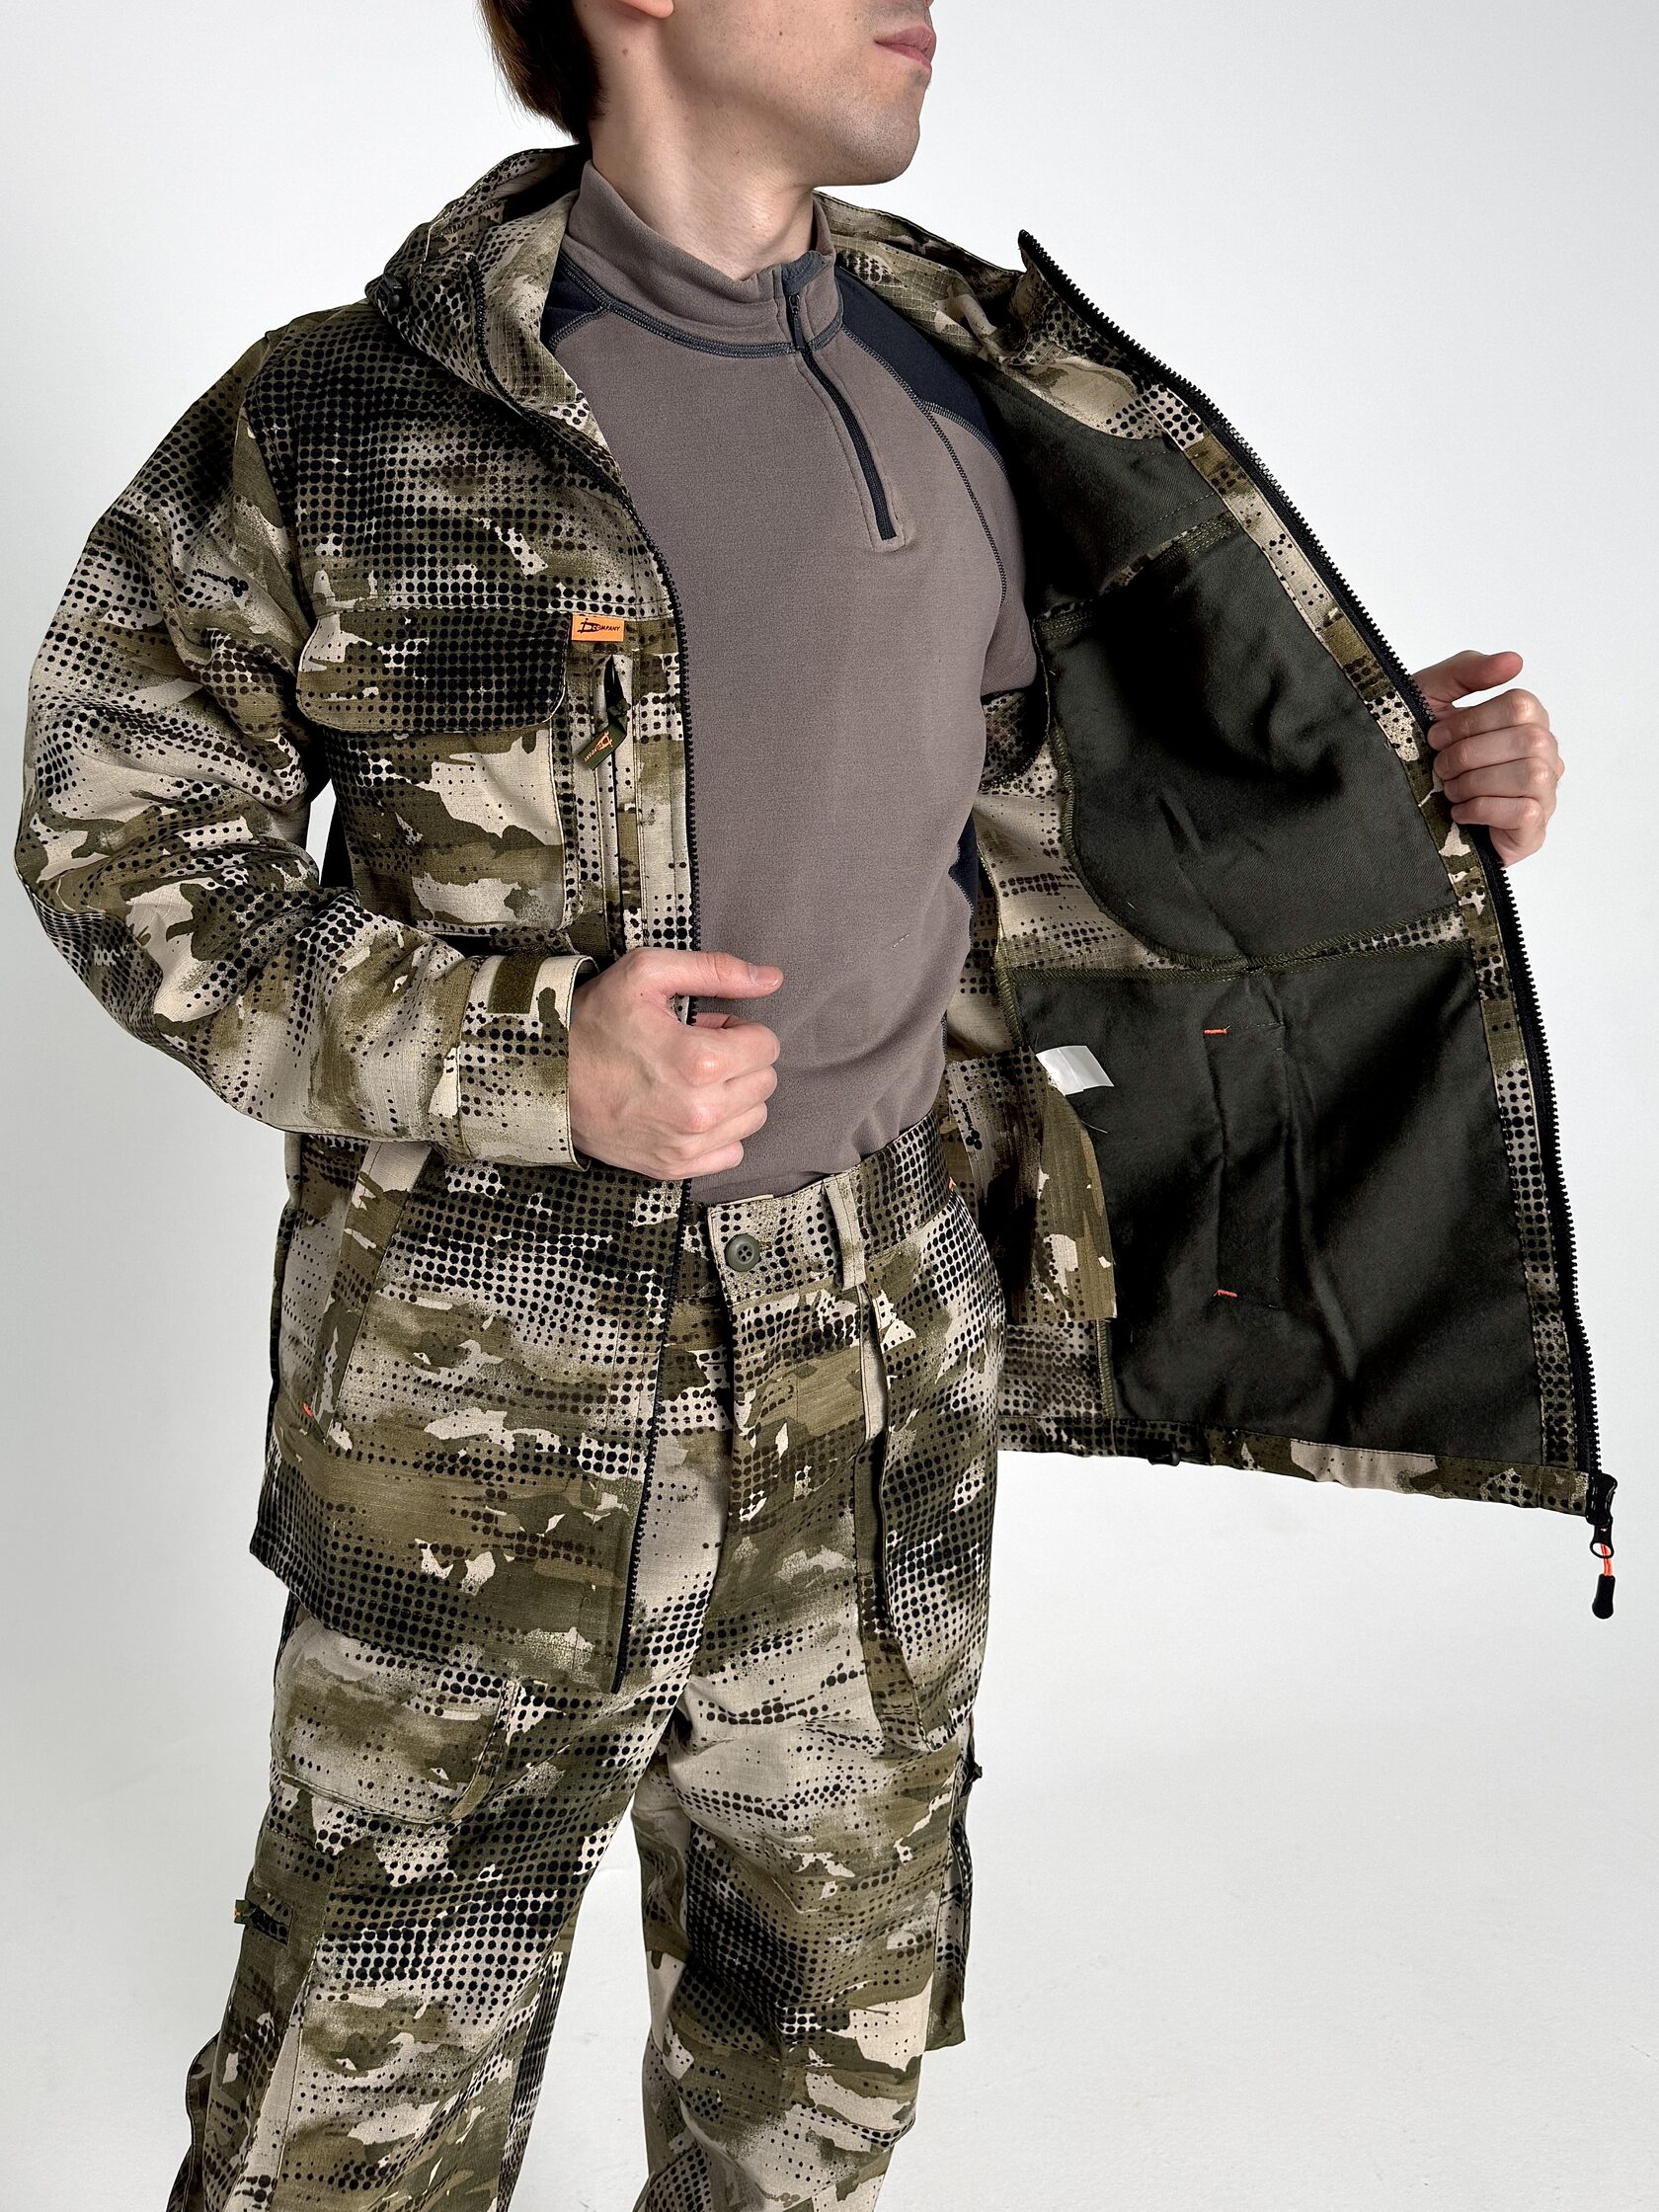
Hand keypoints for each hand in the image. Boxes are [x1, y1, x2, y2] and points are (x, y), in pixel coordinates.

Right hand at [567, 948, 781, 1177]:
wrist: (545, 1078)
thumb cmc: (594, 1022)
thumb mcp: (648, 974)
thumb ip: (716, 970)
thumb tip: (772, 979)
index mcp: (701, 1061)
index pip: (767, 1045)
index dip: (740, 1028)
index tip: (709, 1027)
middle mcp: (700, 1111)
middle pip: (765, 1082)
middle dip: (740, 1060)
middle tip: (697, 1050)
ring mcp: (687, 1146)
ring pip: (753, 1118)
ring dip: (734, 1095)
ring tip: (692, 1080)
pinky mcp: (674, 1168)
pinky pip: (731, 1152)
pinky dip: (720, 1132)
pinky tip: (690, 1111)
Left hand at [1416, 647, 1563, 864]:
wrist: (1394, 804)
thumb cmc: (1421, 749)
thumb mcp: (1432, 698)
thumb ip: (1468, 670)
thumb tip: (1515, 661)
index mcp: (1527, 722)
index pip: (1521, 706)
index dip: (1472, 721)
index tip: (1436, 737)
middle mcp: (1545, 755)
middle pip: (1529, 740)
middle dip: (1470, 754)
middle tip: (1440, 766)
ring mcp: (1544, 794)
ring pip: (1531, 775)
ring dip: (1476, 782)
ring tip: (1450, 790)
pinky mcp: (1533, 831)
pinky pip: (1524, 812)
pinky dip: (1483, 809)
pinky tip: (1459, 812)